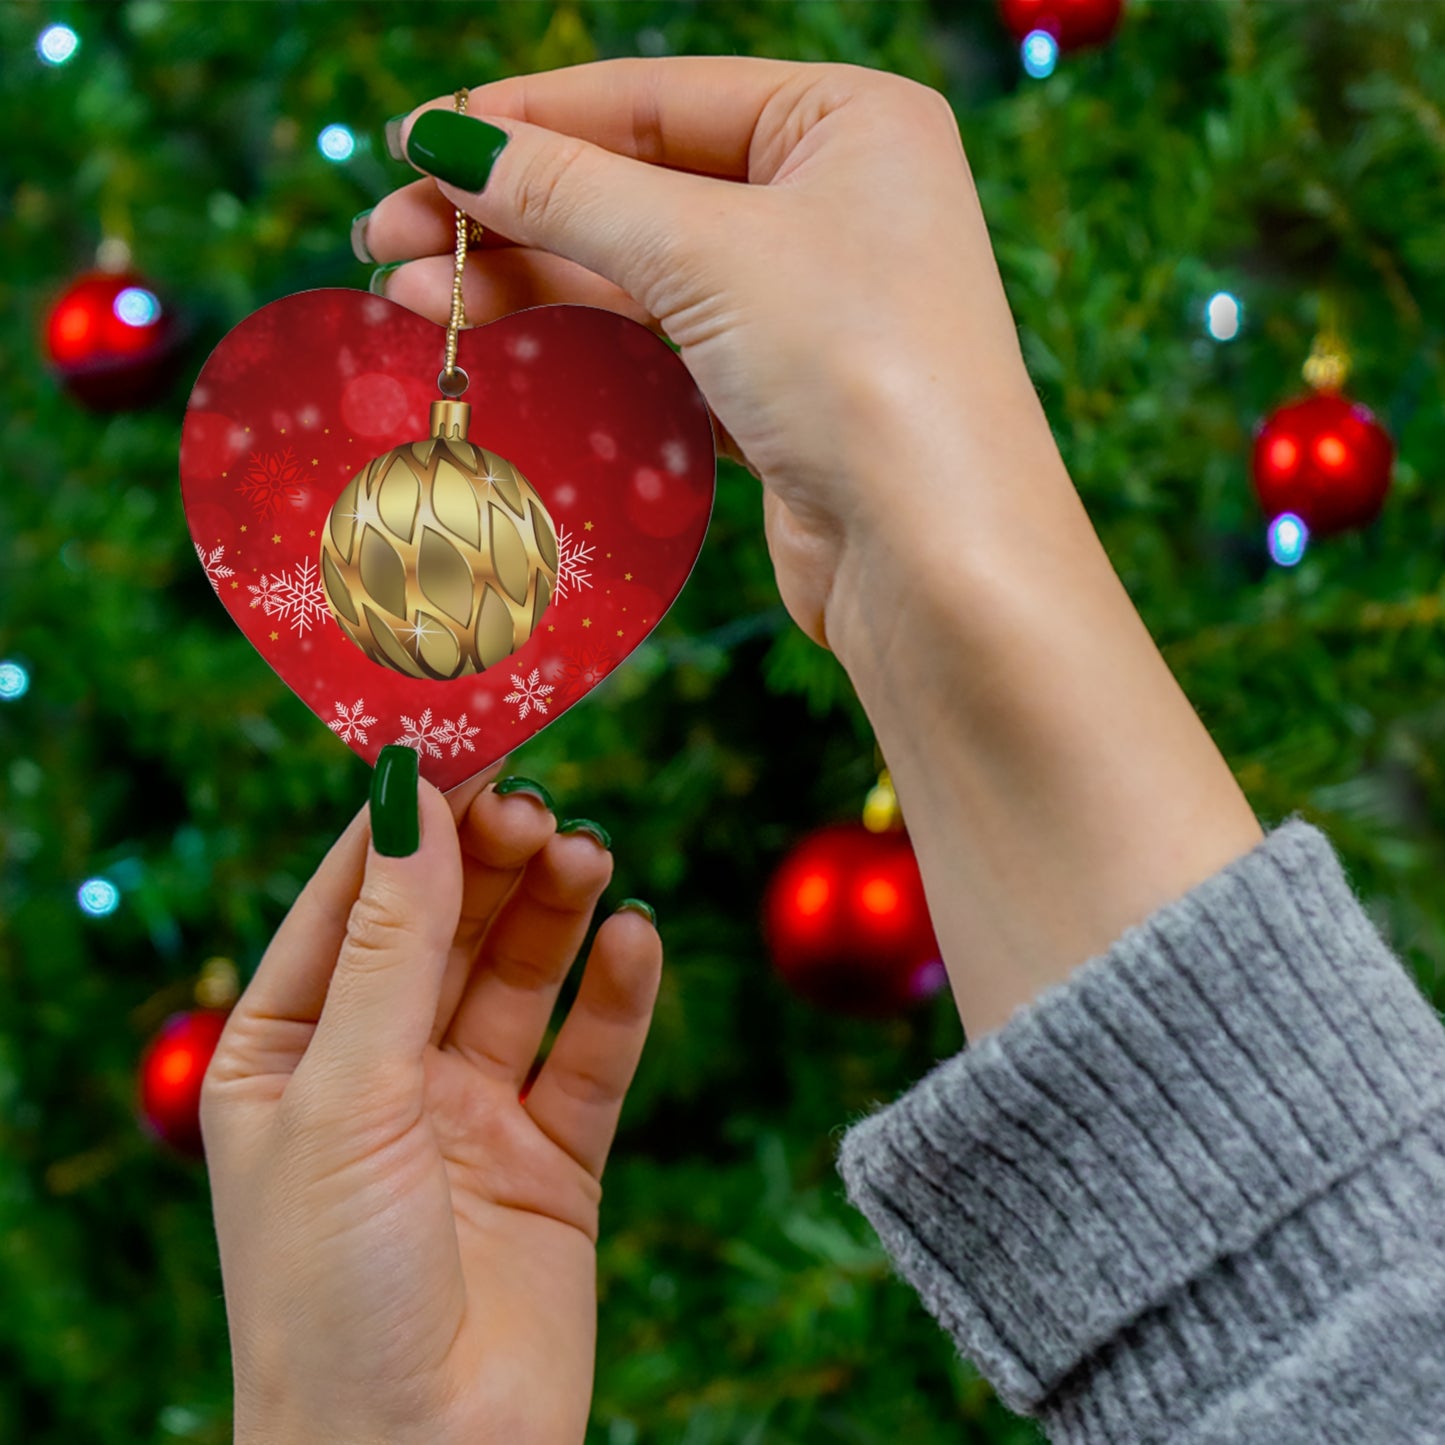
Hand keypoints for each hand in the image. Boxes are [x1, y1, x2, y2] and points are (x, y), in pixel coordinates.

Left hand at [201, 763, 660, 1444]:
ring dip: (555, 911)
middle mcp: (379, 1072)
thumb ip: (391, 943)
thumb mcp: (346, 1094)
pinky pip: (591, 1055)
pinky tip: (635, 941)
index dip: (408, 818)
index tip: (467, 736)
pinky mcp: (552, 1159)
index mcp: (288, 1052)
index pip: (352, 899)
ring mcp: (469, 1113)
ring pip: (521, 977)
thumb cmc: (332, 1292)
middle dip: (490, 861)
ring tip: (589, 857)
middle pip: (447, 926)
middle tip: (539, 805)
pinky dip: (617, 995)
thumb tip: (410, 792)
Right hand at [360, 56, 1054, 652]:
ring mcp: (808, 299)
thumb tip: (447, 140)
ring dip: (527, 277)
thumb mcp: (705, 252)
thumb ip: (569, 190)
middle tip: (385, 235)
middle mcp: (834, 198)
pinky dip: (581, 336)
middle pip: (636, 182)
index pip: (654, 97)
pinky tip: (496, 334)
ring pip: (640, 267)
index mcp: (847, 120)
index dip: (525, 118)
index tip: (413, 140)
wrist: (936, 559)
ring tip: (407, 294)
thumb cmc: (857, 370)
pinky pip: (661, 339)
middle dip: (508, 208)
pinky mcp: (781, 388)